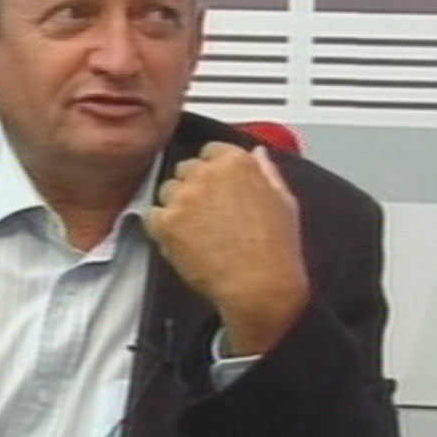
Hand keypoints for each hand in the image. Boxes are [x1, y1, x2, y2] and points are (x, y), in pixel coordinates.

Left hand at [145, 142, 308, 355]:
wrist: (259, 286)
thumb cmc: (275, 250)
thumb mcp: (284, 200)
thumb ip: (266, 171)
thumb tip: (258, 154)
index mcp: (236, 162)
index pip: (210, 149)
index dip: (213, 169)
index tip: (217, 184)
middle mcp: (206, 174)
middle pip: (185, 168)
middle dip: (194, 185)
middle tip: (208, 211)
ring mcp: (184, 198)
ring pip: (167, 190)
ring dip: (176, 204)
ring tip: (197, 229)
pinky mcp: (166, 223)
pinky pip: (152, 215)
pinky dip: (162, 226)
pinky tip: (183, 239)